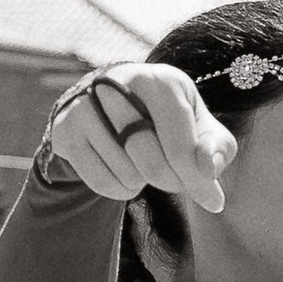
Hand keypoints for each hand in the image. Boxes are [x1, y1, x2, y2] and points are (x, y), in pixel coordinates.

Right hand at [42, 61, 233, 213]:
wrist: (114, 104)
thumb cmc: (170, 120)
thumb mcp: (202, 128)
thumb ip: (217, 148)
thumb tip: (207, 169)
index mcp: (161, 81)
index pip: (181, 147)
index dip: (198, 181)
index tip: (212, 200)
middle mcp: (117, 85)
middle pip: (151, 164)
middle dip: (171, 182)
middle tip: (175, 179)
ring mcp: (85, 106)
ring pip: (126, 175)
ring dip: (143, 183)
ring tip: (145, 163)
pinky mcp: (65, 129)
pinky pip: (100, 182)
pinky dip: (120, 190)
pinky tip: (124, 171)